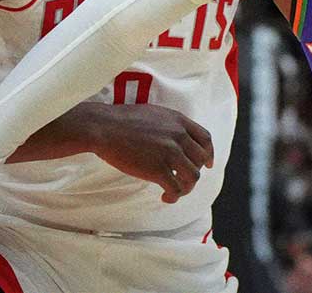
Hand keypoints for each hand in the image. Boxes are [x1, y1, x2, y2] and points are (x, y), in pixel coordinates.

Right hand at [86, 103, 213, 203]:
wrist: (103, 127)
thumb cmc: (121, 120)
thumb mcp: (154, 114)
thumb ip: (169, 125)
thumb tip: (175, 138)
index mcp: (179, 121)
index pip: (205, 138)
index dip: (209, 153)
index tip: (208, 164)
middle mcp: (179, 136)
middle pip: (201, 159)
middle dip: (195, 171)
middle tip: (183, 179)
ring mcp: (170, 153)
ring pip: (193, 176)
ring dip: (187, 187)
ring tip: (175, 192)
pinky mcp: (158, 169)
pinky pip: (176, 188)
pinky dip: (174, 196)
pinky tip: (165, 197)